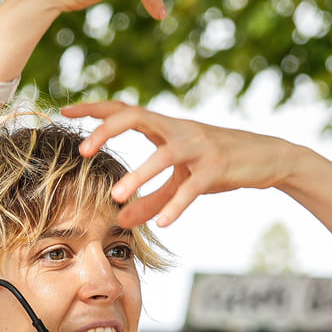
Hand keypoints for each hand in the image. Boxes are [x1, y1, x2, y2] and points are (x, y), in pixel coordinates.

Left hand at [63, 102, 301, 227]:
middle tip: (81, 150)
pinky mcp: (217, 167)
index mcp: (165, 127)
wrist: (267, 158)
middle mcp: (178, 130)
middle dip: (107, 129)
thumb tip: (121, 220)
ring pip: (164, 153)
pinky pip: (193, 186)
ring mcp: (199, 146)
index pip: (123, 109)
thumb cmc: (217, 164)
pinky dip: (178, 204)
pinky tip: (165, 223)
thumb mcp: (180, 182)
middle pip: (137, 116)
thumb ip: (150, 200)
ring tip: (117, 195)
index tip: (64, 109)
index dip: (94, 108)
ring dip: (139, 172)